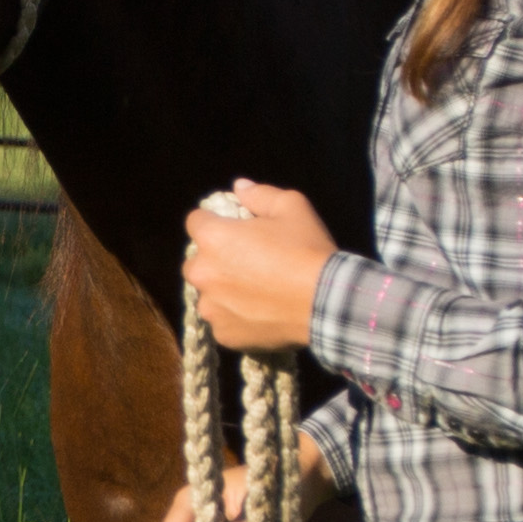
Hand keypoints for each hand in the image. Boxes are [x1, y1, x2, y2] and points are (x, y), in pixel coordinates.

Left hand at [181, 181, 336, 353]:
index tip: (235, 228)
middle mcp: (202, 273)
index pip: (196, 221)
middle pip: (197, 260)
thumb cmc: (307, 250)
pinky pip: (222, 320)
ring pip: (208, 293)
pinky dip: (235, 316)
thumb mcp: (292, 207)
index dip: (215, 221)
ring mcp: (211, 308)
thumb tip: (239, 186)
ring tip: (256, 291)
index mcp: (212, 238)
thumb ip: (259, 194)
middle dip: (215, 258)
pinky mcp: (224, 335)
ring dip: (223, 289)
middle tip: (248, 262)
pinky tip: (260, 312)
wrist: (326, 303)